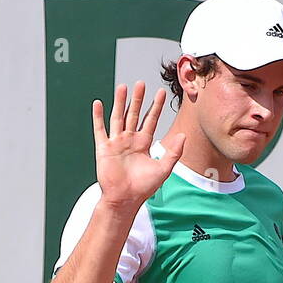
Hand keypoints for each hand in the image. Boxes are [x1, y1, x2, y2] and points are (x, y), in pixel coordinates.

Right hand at [92, 83, 184, 210]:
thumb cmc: (143, 188)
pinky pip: (100, 130)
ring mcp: (116, 143)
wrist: (125, 200)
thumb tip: (184, 135)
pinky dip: (98, 117)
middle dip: (138, 99)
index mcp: (143, 144)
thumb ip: (173, 153)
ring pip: (118, 117)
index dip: (156, 107)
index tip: (161, 92)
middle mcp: (130, 140)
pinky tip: (98, 104)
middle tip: (142, 83)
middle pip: (134, 115)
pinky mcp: (104, 148)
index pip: (150, 120)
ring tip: (123, 87)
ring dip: (120, 102)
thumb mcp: (163, 170)